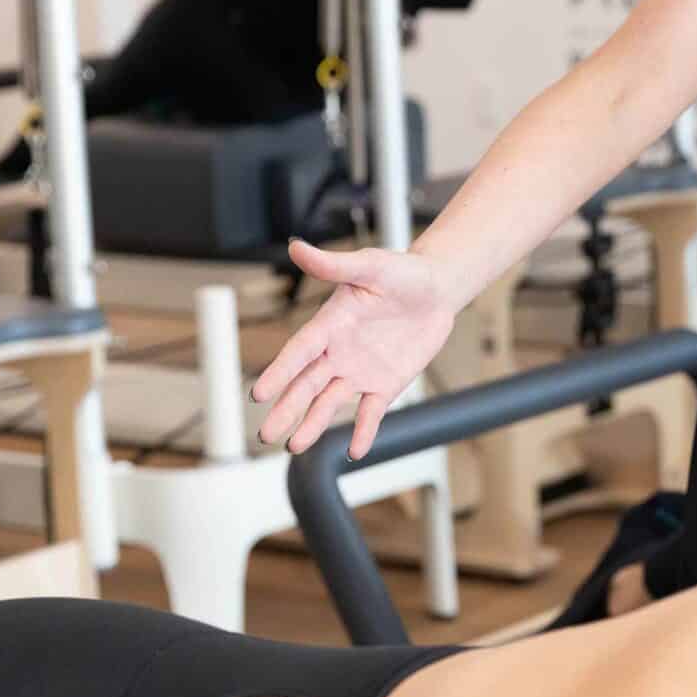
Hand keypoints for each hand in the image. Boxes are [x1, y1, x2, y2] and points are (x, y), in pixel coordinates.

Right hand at [253, 240, 462, 457]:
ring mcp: (359, 371)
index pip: (298, 352)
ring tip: (295, 447)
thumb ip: (334, 264)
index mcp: (329, 324)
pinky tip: (354, 450)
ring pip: (330, 403)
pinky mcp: (384, 384)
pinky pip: (371, 412)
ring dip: (313, 424)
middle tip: (265, 434)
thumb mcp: (369, 265)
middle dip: (286, 409)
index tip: (259, 394)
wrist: (437, 289)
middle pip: (306, 385)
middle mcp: (338, 352)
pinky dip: (363, 431)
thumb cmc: (401, 272)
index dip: (279, 373)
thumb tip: (296, 246)